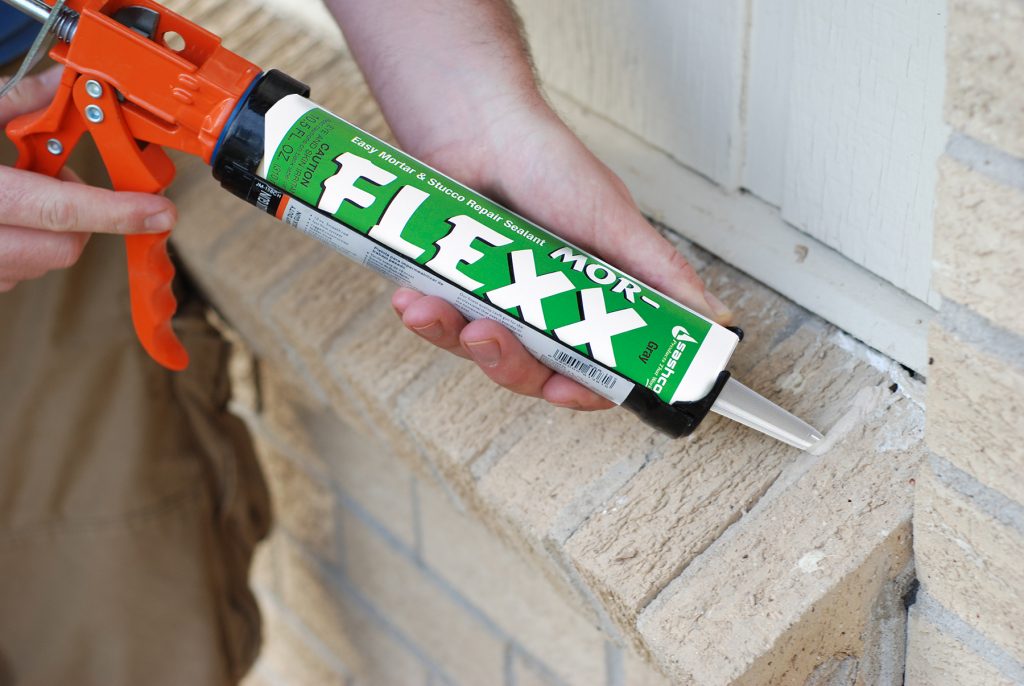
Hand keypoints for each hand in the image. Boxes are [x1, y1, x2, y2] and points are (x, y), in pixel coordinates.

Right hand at [0, 66, 175, 291]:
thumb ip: (6, 105)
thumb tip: (57, 85)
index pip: (58, 211)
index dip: (116, 212)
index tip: (159, 212)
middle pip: (63, 250)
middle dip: (79, 222)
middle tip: (58, 181)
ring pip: (42, 265)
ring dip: (48, 235)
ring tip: (16, 198)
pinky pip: (15, 277)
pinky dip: (21, 251)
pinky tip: (0, 223)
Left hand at [330, 0, 732, 410]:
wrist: (476, 123)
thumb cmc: (548, 162)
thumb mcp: (614, 220)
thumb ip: (658, 273)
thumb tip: (712, 318)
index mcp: (592, 301)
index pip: (595, 369)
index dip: (582, 390)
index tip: (565, 389)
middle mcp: (545, 308)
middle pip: (532, 371)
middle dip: (507, 364)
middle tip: (489, 336)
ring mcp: (496, 301)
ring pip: (480, 352)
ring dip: (458, 340)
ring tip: (438, 309)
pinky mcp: (451, 290)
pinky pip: (439, 324)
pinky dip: (426, 317)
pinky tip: (413, 300)